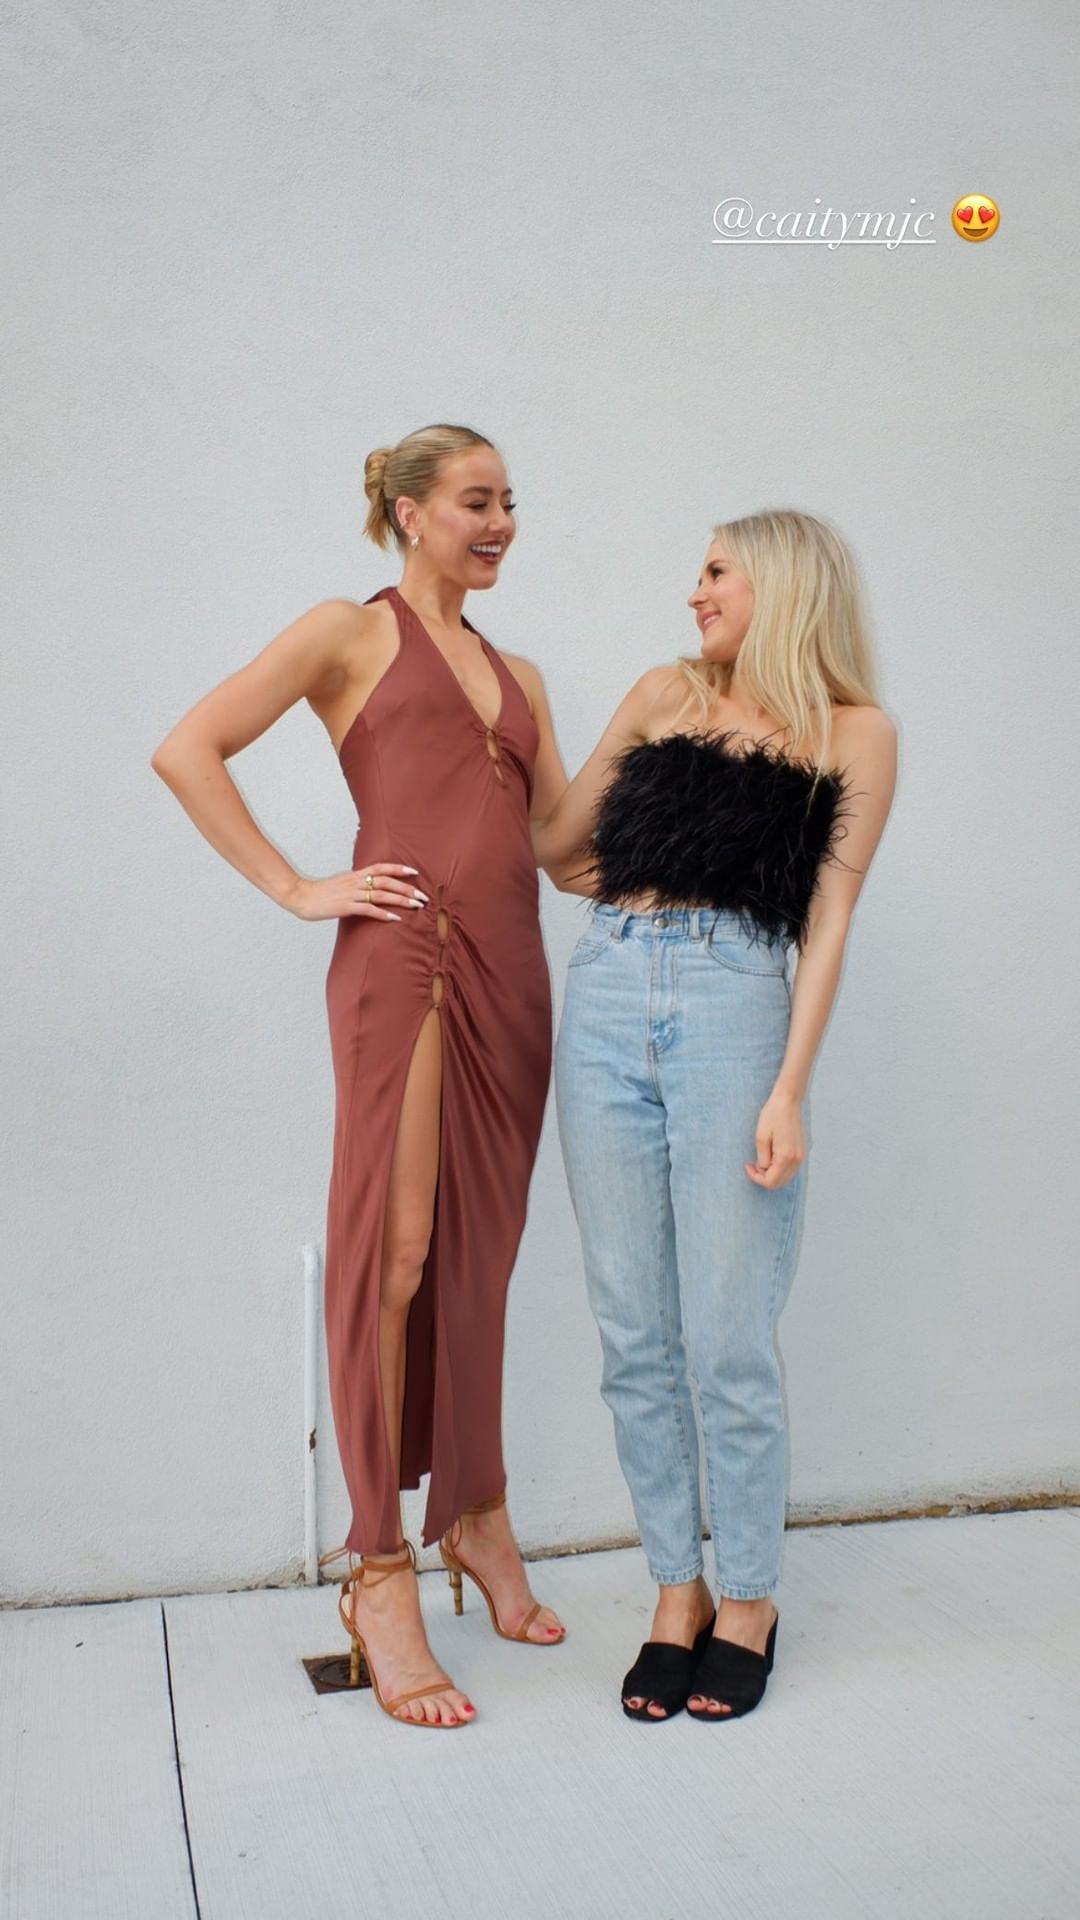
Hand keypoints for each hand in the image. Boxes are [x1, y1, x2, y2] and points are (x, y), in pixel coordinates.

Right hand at [284, 863, 428, 921]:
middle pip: (386, 882)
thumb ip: (355, 883)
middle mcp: (355, 882)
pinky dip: (383, 913)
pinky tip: (395, 918)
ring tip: (416, 906)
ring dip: (401, 900)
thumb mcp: (340, 883)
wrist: (300, 896)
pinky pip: (368, 909)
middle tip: (422, 896)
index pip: (381, 867)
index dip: (398, 868)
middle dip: (407, 888)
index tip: (414, 871)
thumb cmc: (320, 892)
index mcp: (354, 875)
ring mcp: (351, 894)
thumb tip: (369, 887)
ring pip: (381, 894)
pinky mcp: (346, 907)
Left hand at [745, 1088, 804, 1188]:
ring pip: (786, 1177)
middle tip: (753, 1165)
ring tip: (761, 1160)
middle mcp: (797, 1159)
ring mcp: (801, 1156)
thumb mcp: (761, 1137)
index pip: (770, 1181)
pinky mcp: (802, 1151)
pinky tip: (771, 1157)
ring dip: (772, 1174)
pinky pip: (790, 1169)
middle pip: (779, 1183)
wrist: (788, 1101)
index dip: (756, 1178)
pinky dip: (780, 1169)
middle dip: (764, 1178)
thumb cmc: (772, 1116)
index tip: (747, 1165)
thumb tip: (763, 1170)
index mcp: (786, 1157)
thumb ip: (762, 1158)